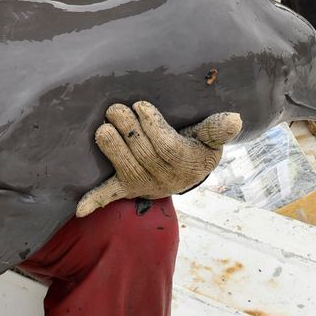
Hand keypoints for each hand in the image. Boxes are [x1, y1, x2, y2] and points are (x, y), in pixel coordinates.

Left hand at [76, 100, 241, 216]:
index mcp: (185, 164)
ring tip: (103, 128)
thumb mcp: (210, 137)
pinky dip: (95, 201)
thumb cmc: (196, 145)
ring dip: (112, 150)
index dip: (152, 127)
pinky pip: (111, 196)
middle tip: (115, 108)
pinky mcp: (126, 187)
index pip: (166, 147)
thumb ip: (217, 129)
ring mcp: (143, 184)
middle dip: (128, 131)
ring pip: (126, 168)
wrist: (187, 171)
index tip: (141, 106)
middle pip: (143, 155)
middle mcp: (163, 178)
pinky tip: (79, 209)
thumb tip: (235, 118)